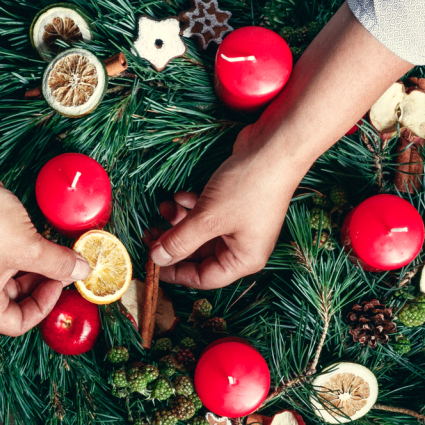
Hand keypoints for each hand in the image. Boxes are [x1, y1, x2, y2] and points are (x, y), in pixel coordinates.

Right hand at [0, 166, 90, 335]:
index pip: (15, 324)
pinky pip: (0, 262)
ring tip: (54, 252)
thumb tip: (83, 271)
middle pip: (13, 302)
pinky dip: (21, 255)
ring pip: (8, 280)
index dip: (43, 306)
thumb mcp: (30, 248)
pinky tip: (37, 240)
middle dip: (42, 284)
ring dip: (34, 269)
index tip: (60, 282)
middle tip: (64, 266)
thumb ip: (59, 264)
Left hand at [150, 126, 304, 288]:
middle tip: (149, 233)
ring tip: (163, 206)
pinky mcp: (235, 204)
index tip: (151, 262)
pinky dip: (191, 206)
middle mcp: (243, 246)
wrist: (275, 147)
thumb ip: (180, 241)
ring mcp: (240, 224)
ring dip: (180, 220)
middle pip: (199, 254)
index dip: (175, 271)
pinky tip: (181, 195)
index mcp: (244, 259)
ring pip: (200, 231)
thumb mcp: (208, 218)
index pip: (203, 278)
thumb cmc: (249, 187)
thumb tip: (157, 259)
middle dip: (174, 242)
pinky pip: (207, 214)